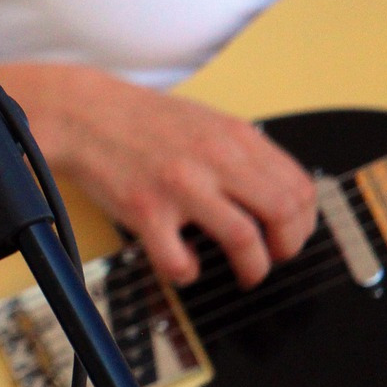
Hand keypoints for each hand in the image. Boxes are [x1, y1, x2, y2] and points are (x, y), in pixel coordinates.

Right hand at [6, 63, 318, 286]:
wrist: (82, 113)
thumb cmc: (139, 120)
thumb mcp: (204, 120)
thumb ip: (241, 151)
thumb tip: (277, 188)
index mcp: (234, 138)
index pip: (298, 186)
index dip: (304, 221)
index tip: (291, 233)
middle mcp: (214, 159)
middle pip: (283, 213)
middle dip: (288, 247)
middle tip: (274, 257)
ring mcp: (181, 186)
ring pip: (245, 240)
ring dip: (253, 268)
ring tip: (244, 273)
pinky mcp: (146, 210)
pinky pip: (180, 260)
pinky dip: (188, 273)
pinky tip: (184, 265)